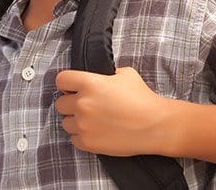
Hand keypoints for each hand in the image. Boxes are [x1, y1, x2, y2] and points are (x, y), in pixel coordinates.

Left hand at [55, 67, 171, 155]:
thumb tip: (98, 76)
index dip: (66, 83)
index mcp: (89, 83)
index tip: (72, 88)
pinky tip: (96, 132)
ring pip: (65, 123)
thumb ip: (106, 73)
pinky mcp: (88, 143)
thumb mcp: (125, 74)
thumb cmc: (142, 98)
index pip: (61, 80)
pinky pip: (73, 139)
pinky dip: (82, 136)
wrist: (155, 125)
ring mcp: (83, 124)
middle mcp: (82, 103)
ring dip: (75, 121)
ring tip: (92, 120)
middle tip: (86, 105)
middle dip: (71, 103)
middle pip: (60, 103)